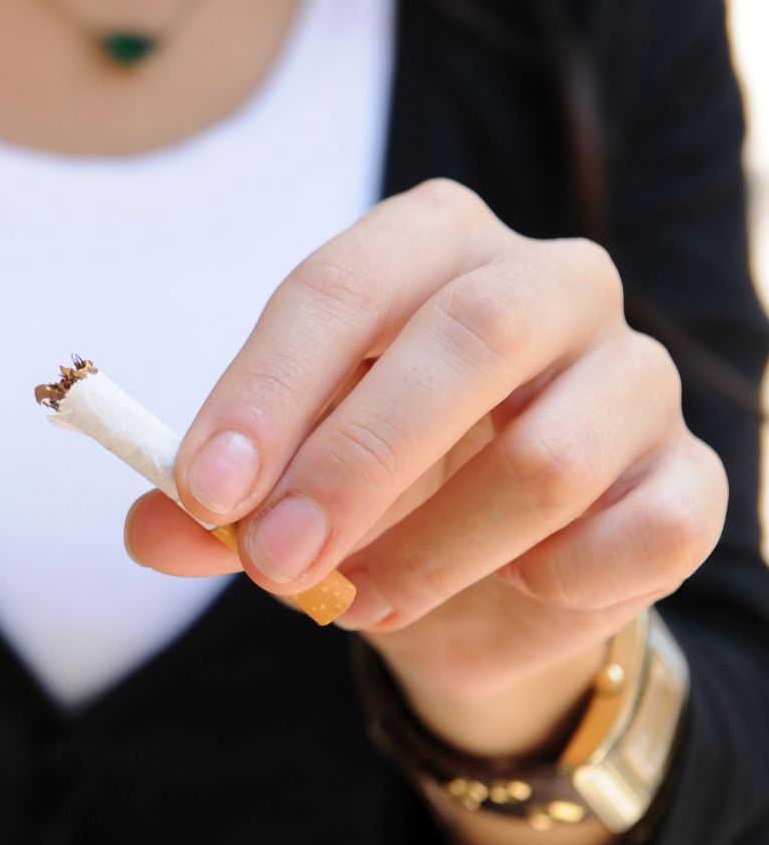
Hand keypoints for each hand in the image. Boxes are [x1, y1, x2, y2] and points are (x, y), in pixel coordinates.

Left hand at [126, 180, 725, 751]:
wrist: (482, 572)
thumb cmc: (367, 487)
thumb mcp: (276, 484)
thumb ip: (213, 504)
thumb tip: (155, 531)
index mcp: (431, 243)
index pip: (343, 285)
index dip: (267, 388)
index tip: (206, 488)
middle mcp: (550, 281)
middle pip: (468, 338)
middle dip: (354, 462)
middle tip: (273, 560)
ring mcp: (635, 374)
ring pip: (549, 457)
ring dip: (432, 551)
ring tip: (356, 601)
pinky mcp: (690, 476)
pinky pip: (640, 533)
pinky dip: (555, 586)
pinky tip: (510, 591)